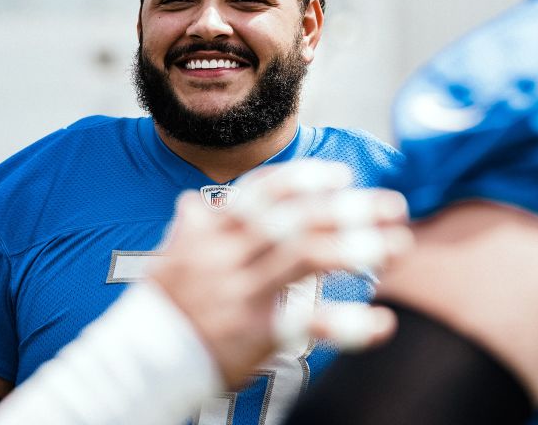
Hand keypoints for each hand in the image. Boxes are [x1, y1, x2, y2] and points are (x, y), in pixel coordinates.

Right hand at [148, 159, 413, 387]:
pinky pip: (308, 324)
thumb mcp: (170, 257)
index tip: (343, 176)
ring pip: (306, 256)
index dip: (305, 179)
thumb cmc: (163, 308)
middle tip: (393, 206)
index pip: (262, 192)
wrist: (140, 361)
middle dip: (349, 208)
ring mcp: (242, 293)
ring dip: (357, 246)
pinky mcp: (255, 335)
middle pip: (296, 218)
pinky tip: (381, 322)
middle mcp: (228, 255)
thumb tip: (193, 200)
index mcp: (211, 232)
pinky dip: (349, 323)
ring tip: (397, 246)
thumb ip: (190, 228)